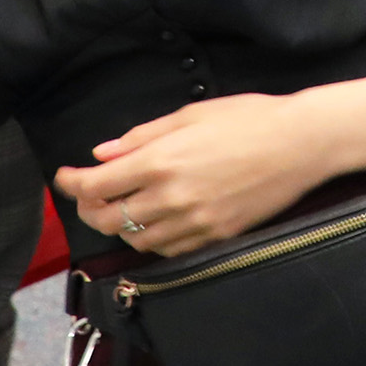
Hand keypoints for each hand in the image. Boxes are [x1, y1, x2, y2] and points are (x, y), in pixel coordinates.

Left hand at [55, 93, 333, 256]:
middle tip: (89, 195)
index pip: (96, 184)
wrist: (301, 144)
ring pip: (135, 240)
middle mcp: (171, 197)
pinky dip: (152, 239)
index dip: (71, 183)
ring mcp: (193, 222)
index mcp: (161, 160)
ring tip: (123, 208)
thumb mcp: (190, 115)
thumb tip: (103, 154)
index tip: (63, 176)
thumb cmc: (249, 119)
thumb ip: (141, 137)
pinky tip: (156, 222)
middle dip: (88, 209)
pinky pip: (168, 250)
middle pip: (107, 219)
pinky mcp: (214, 237)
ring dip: (120, 226)